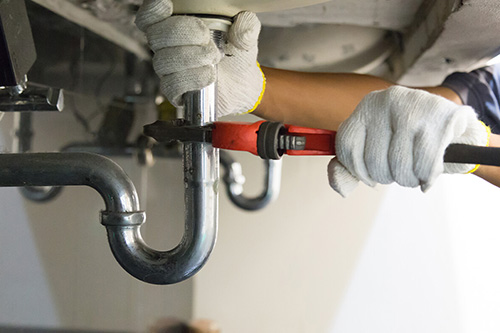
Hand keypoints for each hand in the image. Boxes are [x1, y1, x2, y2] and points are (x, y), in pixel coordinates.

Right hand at [135, 0, 264, 116]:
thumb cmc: (236, 56)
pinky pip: (171, 85)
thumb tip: (243, 24)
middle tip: (206, 38)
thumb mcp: (244, 36)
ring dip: (190, 57)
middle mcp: (167, 47)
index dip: (152, 11)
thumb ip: (246, 26)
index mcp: (176, 26)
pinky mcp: (175, 91)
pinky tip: (209, 75)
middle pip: (155, 36)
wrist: (243, 85)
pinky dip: (191, 79)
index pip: (150, 17)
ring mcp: (169, 70)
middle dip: (182, 33)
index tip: (167, 6)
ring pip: (163, 61)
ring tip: (213, 57)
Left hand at [328, 86, 489, 196]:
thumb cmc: (409, 141)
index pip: (346, 145)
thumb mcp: (375, 149)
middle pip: (373, 160)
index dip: (357, 170)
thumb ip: (350, 168)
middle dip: (387, 176)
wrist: (456, 127)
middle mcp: (386, 101)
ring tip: (415, 170)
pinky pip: (424, 165)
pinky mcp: (440, 118)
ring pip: (398, 165)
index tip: (369, 176)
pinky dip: (426, 177)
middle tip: (400, 170)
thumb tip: (340, 187)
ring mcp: (413, 106)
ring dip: (408, 179)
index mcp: (367, 106)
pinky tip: (429, 172)